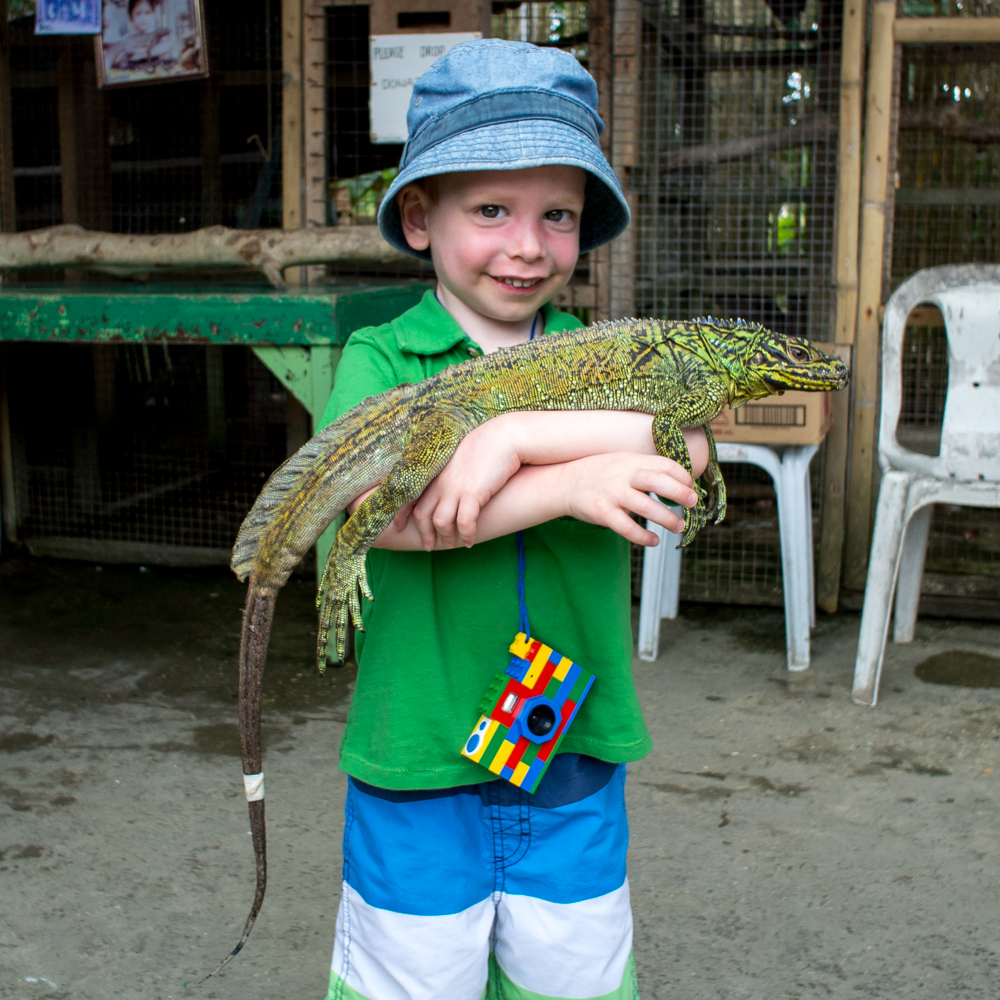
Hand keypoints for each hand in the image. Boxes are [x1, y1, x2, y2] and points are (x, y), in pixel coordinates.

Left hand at [410, 418, 523, 549]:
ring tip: (450, 544)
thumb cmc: (485, 446)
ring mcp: (455, 488)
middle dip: (424, 533)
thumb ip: (446, 470)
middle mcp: (440, 482)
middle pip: (422, 514)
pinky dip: (466, 535)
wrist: (504, 437)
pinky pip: (464, 522)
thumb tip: (445, 483)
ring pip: (441, 522)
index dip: (400, 513)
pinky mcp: (473, 494)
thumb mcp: (457, 457)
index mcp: (434, 472)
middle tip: (429, 546)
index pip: (408, 495)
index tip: (396, 527)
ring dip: (445, 537)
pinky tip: (469, 541)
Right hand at [560, 452, 698, 545]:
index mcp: (632, 461)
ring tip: (679, 526)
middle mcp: (623, 475)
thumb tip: (678, 484)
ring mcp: (612, 494)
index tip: (691, 487)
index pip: (664, 465)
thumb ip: (645, 470)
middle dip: (679, 493)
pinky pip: (627, 527)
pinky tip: (653, 540)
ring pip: (646, 507)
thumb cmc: (600, 473)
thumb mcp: (622, 462)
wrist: (565, 483)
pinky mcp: (602, 513)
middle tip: (693, 503)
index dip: (682, 476)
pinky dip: (643, 536)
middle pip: (657, 482)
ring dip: (667, 518)